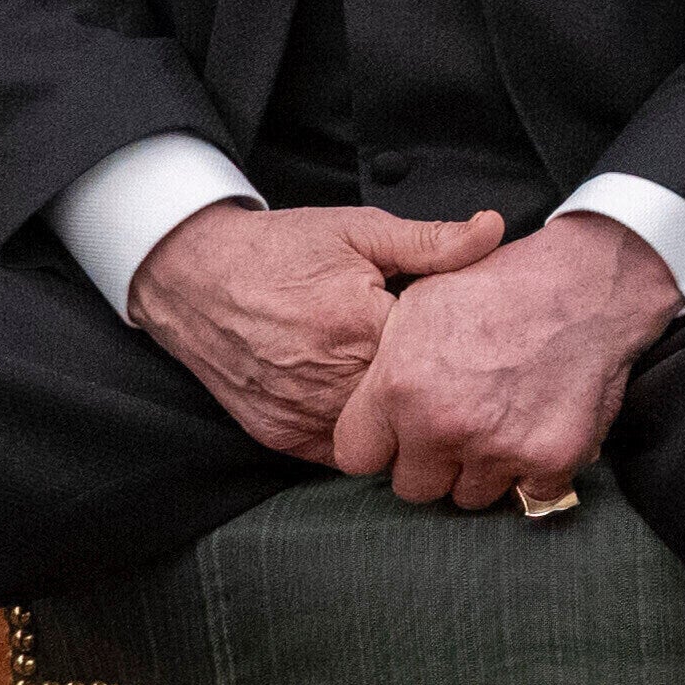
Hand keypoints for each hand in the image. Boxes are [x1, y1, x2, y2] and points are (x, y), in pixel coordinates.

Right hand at [134, 197, 509, 462]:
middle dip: (433, 392)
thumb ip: (430, 242)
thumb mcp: (357, 231)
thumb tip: (493, 230)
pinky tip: (371, 410)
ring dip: (398, 421)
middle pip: (412, 405)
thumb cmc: (279, 248)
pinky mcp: (278, 434)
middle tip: (449, 373)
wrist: (191, 275)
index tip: (467, 340)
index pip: (437, 358)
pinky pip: (339, 454)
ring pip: (379, 438)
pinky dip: (359, 437)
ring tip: (411, 393)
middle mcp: (329, 377)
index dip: (458, 349)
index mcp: (358, 325)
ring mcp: (300, 411)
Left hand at [328, 212, 675, 509]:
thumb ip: (383, 368)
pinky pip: (527, 496)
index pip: (357, 457)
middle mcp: (443, 425)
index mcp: (400, 387)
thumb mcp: (418, 303)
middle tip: (457, 426)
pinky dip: (532, 473)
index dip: (379, 443)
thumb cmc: (499, 286)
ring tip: (499, 423)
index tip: (399, 432)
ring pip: (469, 497)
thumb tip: (366, 408)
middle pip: (413, 488)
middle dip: (430, 463)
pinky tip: (535, 430)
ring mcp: (497, 448)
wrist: (585, 284)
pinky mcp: (549, 461)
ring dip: (481, 470)